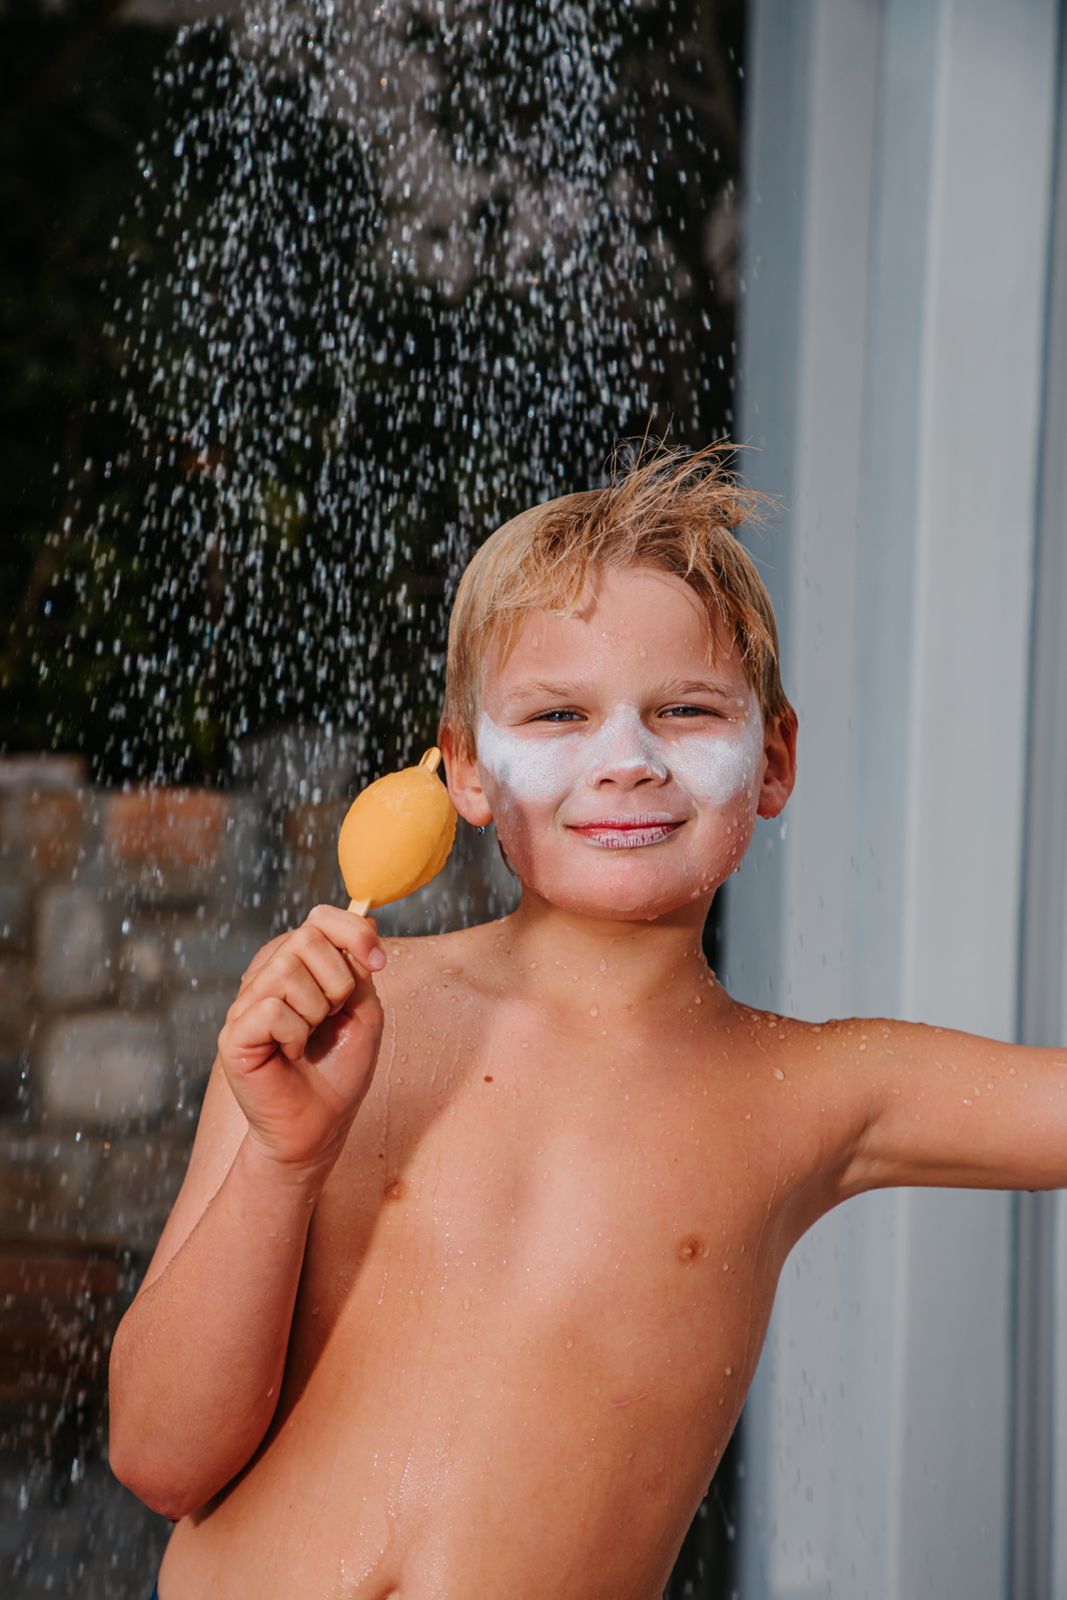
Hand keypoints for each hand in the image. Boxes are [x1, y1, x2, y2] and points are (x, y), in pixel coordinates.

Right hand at [217, 905, 386, 1177]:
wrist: (320, 1125)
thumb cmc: (340, 1068)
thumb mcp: (363, 1009)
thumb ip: (359, 966)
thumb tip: (366, 919)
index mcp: (297, 964)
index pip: (320, 918)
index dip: (353, 931)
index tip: (378, 962)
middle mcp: (266, 975)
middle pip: (306, 938)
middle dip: (338, 980)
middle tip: (334, 1017)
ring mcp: (246, 1002)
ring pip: (287, 972)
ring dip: (317, 1011)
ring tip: (310, 1038)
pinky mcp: (233, 1033)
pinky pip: (273, 1010)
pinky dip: (296, 1035)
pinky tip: (291, 1054)